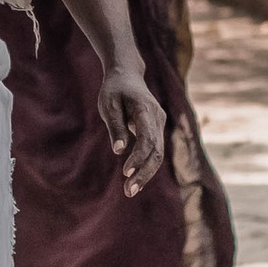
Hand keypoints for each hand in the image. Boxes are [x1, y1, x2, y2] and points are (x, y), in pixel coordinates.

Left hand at [96, 63, 165, 198]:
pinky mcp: (156, 130)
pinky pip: (154, 151)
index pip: (147, 139)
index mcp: (145, 110)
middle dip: (144, 173)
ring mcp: (159, 124)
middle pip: (157, 151)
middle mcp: (157, 118)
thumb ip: (115, 126)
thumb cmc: (114, 89)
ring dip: (145, 173)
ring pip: (158, 154)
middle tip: (129, 191)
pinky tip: (135, 180)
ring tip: (130, 191)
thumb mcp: (108, 104)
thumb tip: (119, 150)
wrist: (127, 75)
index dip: (138, 157)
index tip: (125, 172)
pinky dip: (146, 166)